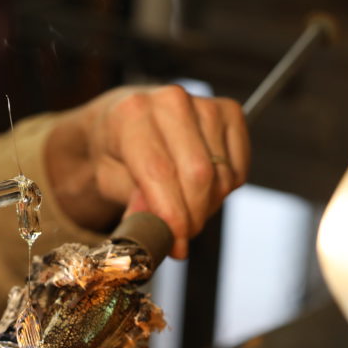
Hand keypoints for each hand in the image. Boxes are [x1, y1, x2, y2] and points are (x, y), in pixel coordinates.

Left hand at [45, 85, 249, 257]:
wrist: (122, 120)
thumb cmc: (114, 151)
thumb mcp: (108, 180)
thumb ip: (134, 204)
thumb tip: (157, 232)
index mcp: (132, 115)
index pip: (161, 173)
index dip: (173, 217)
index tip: (176, 246)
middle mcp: (170, 101)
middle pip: (199, 175)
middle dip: (193, 217)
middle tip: (182, 236)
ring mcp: (203, 103)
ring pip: (221, 175)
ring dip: (208, 206)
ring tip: (186, 209)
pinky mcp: (229, 111)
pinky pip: (238, 167)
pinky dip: (225, 189)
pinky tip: (203, 189)